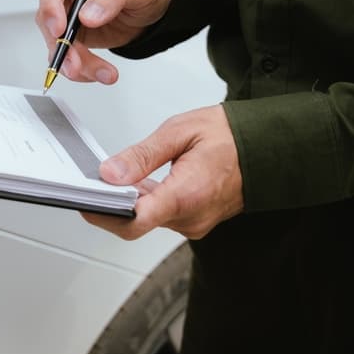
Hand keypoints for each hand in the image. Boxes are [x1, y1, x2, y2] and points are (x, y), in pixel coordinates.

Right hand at [35, 0, 169, 84]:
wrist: (153, 8)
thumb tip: (88, 14)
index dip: (51, 6)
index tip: (60, 29)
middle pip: (50, 18)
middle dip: (61, 45)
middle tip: (76, 64)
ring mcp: (69, 14)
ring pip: (57, 42)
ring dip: (73, 62)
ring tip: (99, 73)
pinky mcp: (75, 34)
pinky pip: (69, 55)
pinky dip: (82, 68)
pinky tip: (99, 73)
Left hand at [82, 105, 242, 239]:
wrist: (269, 146)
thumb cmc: (230, 135)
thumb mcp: (180, 131)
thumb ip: (142, 155)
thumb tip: (110, 173)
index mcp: (187, 195)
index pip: (135, 221)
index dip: (104, 214)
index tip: (84, 201)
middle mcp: (191, 217)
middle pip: (136, 222)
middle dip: (111, 203)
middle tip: (92, 180)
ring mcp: (194, 222)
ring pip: (148, 219)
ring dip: (129, 200)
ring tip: (114, 176)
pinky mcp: (195, 220)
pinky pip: (162, 214)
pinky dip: (146, 200)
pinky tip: (139, 181)